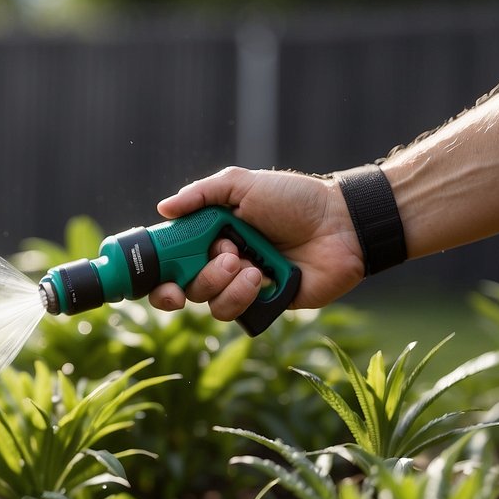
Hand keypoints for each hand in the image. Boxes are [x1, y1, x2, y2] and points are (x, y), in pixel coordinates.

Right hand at [148, 166, 365, 319]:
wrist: (340, 223)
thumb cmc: (295, 199)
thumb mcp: (243, 184)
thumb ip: (202, 194)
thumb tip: (163, 208)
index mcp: (210, 236)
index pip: (172, 261)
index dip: (158, 275)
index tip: (159, 277)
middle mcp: (221, 263)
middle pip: (184, 288)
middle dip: (194, 278)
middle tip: (222, 259)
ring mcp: (242, 286)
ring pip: (210, 303)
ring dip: (223, 284)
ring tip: (249, 263)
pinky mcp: (263, 305)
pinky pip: (237, 314)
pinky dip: (243, 295)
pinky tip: (263, 275)